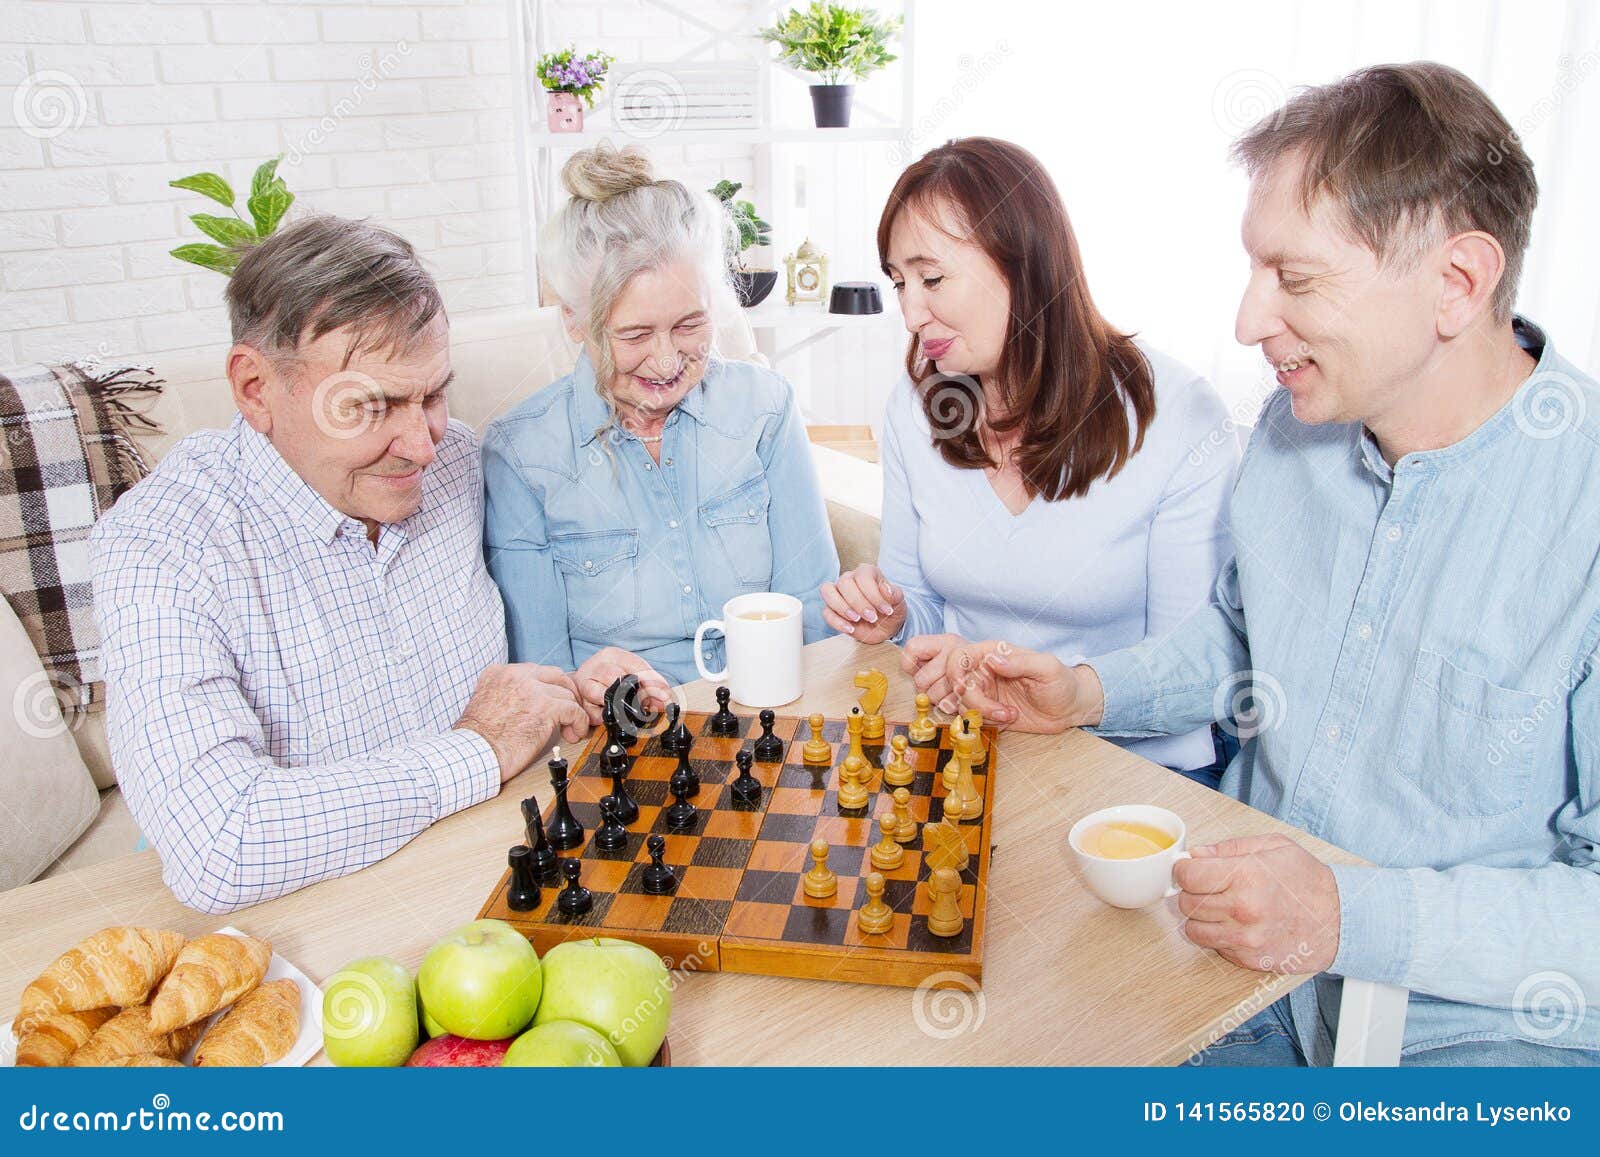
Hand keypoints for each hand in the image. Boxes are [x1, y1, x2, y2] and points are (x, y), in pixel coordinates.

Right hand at [454, 664, 590, 782]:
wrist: (475, 755)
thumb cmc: (478, 740)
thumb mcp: (488, 704)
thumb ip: (510, 695)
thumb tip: (534, 702)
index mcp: (500, 672)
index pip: (536, 672)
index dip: (549, 689)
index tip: (553, 704)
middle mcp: (516, 675)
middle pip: (557, 676)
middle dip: (567, 694)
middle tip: (569, 713)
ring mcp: (532, 689)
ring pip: (567, 694)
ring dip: (573, 712)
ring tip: (570, 729)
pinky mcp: (546, 707)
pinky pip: (574, 710)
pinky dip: (579, 722)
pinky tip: (574, 733)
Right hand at [571, 646, 671, 726]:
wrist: (581, 683)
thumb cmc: (609, 678)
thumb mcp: (632, 675)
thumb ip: (650, 686)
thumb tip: (666, 701)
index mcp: (613, 655)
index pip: (637, 666)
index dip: (654, 684)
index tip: (666, 698)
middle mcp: (597, 665)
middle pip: (620, 679)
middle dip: (638, 696)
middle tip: (648, 707)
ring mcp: (585, 681)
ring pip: (605, 694)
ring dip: (621, 706)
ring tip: (630, 712)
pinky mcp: (579, 700)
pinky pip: (593, 712)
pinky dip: (605, 717)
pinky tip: (612, 717)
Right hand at [820, 564, 905, 643]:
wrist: (885, 627)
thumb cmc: (890, 610)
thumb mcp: (898, 602)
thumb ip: (894, 594)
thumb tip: (886, 589)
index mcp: (866, 572)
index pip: (863, 577)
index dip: (873, 594)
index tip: (886, 610)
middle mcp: (849, 579)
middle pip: (844, 583)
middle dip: (859, 602)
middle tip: (872, 617)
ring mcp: (838, 593)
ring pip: (828, 592)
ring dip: (842, 607)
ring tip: (857, 619)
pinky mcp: (831, 609)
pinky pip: (826, 612)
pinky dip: (836, 621)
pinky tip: (850, 629)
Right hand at [906, 639, 1099, 732]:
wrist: (1069, 708)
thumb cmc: (1062, 682)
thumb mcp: (1047, 668)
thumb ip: (1021, 662)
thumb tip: (994, 660)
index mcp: (993, 653)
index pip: (958, 656)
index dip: (953, 671)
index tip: (963, 687)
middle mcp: (984, 671)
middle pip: (956, 685)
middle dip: (975, 702)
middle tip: (1003, 711)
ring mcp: (984, 692)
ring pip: (960, 704)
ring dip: (982, 714)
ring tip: (1010, 715)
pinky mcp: (987, 711)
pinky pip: (971, 718)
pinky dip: (985, 723)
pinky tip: (1007, 720)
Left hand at [1175, 835, 1340, 973]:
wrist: (1339, 920)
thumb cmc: (1307, 881)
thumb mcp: (1273, 847)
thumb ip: (1229, 848)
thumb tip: (1196, 854)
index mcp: (1246, 876)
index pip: (1188, 875)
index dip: (1185, 869)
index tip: (1191, 868)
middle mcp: (1243, 909)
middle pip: (1186, 903)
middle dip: (1191, 892)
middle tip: (1207, 887)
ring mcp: (1246, 938)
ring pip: (1193, 929)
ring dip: (1200, 917)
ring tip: (1219, 907)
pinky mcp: (1249, 958)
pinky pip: (1214, 947)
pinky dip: (1217, 936)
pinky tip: (1235, 924)